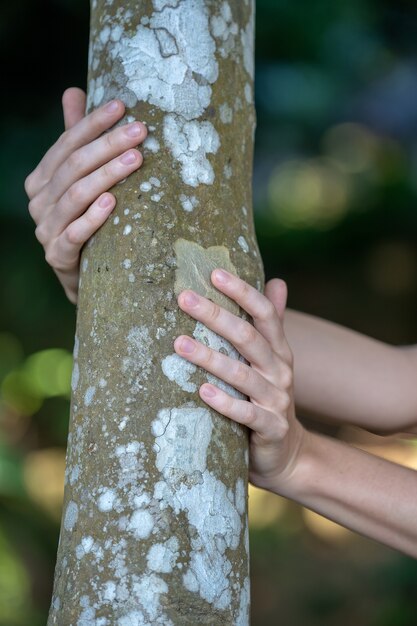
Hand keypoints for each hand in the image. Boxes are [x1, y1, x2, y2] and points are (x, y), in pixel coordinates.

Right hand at [24, 87, 146, 303]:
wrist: (83, 273)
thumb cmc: (85, 220)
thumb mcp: (80, 178)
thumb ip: (75, 139)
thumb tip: (74, 90)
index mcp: (42, 179)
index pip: (67, 144)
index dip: (92, 124)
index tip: (122, 106)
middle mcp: (39, 201)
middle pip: (74, 166)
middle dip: (107, 145)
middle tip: (140, 131)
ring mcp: (45, 229)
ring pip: (76, 195)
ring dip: (107, 175)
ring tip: (135, 159)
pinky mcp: (56, 255)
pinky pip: (74, 233)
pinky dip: (93, 218)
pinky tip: (112, 203)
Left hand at [174, 270, 306, 492]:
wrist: (287, 453)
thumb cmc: (267, 399)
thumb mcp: (273, 360)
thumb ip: (273, 322)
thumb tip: (278, 281)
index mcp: (278, 351)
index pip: (264, 314)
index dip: (243, 292)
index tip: (214, 273)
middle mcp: (280, 371)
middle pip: (248, 337)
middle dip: (216, 315)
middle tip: (184, 297)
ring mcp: (277, 401)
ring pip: (243, 375)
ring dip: (211, 358)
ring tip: (179, 343)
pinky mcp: (270, 429)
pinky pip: (246, 415)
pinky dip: (224, 403)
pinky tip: (201, 391)